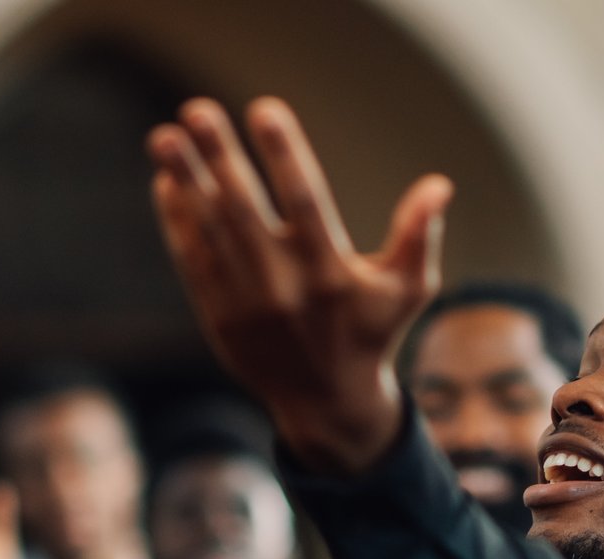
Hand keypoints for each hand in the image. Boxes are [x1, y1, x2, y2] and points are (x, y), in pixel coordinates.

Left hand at [148, 97, 450, 473]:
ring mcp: (246, 303)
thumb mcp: (407, 291)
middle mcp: (284, 286)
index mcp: (330, 273)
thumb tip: (440, 185)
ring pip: (210, 233)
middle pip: (245, 211)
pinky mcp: (219, 317)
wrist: (325, 404)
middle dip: (219, 158)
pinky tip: (167, 183)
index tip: (264, 108)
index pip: (305, 202)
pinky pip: (192, 262)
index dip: (285, 154)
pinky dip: (177, 223)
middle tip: (196, 110)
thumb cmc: (371, 335)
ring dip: (185, 182)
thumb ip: (418, 236)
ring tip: (163, 138)